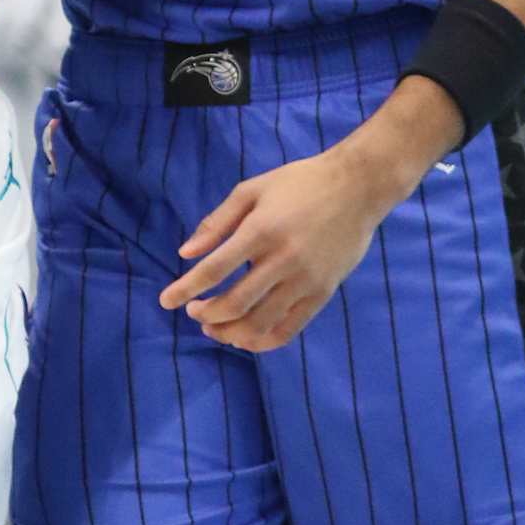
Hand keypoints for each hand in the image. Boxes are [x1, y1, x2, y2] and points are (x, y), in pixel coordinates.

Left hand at [159, 147, 384, 350]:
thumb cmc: (300, 183)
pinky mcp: (323, 293)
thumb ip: (217, 222)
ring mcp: (306, 280)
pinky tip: (244, 337)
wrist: (359, 186)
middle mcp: (284, 259)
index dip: (185, 289)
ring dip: (229, 332)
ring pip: (260, 323)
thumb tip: (185, 253)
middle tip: (193, 311)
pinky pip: (289, 329)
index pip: (215, 269)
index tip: (165, 301)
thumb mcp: (252, 190)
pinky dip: (262, 340)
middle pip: (235, 303)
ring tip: (214, 327)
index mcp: (262, 230)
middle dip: (206, 313)